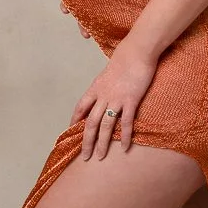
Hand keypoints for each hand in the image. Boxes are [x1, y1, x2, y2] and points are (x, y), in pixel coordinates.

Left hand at [70, 42, 158, 159]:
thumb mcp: (109, 70)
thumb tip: (105, 88)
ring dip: (102, 143)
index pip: (81, 107)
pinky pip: (126, 122)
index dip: (75, 120)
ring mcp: (116, 99)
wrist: (137, 50)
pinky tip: (125, 147)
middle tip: (85, 156)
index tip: (71, 131)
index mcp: (96, 87)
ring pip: (105, 126)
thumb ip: (106, 83)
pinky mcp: (131, 100)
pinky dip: (125, 136)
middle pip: (90, 122)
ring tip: (100, 157)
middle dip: (86, 141)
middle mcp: (103, 95)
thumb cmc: (125, 57)